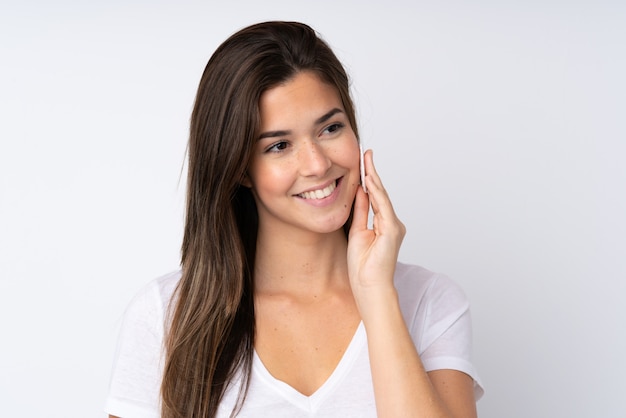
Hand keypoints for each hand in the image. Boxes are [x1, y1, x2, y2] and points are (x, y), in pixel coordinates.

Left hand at [347, 149, 405, 304]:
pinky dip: (376, 192)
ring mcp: (394, 226)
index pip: (375, 197)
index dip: (369, 180)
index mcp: (384, 224)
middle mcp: (392, 223)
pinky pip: (382, 206)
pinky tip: (370, 179)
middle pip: (380, 193)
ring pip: (382, 196)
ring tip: (367, 159)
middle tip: (366, 153)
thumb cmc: (363, 267)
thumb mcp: (357, 232)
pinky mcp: (392, 230)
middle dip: (372, 172)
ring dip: (374, 177)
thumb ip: (360, 212)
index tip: (363, 163)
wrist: (370, 287)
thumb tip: (359, 192)